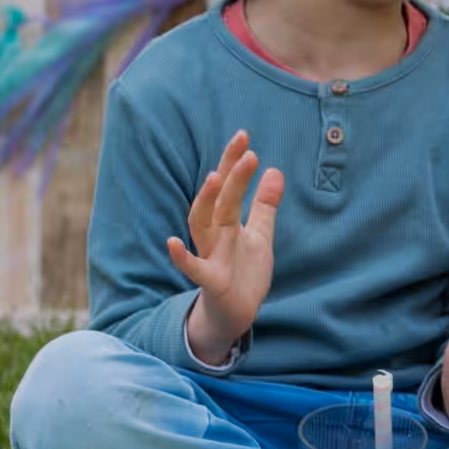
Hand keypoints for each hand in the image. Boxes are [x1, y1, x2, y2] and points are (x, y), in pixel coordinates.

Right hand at [170, 130, 283, 364]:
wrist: (239, 312)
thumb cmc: (245, 271)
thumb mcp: (260, 234)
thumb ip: (265, 205)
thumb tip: (275, 171)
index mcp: (227, 222)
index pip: (228, 187)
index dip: (233, 162)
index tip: (244, 136)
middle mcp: (215, 234)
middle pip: (218, 200)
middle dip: (229, 174)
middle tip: (245, 149)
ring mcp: (211, 255)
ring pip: (202, 224)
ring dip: (206, 202)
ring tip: (215, 178)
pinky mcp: (211, 281)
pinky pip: (193, 268)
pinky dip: (182, 256)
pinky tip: (173, 242)